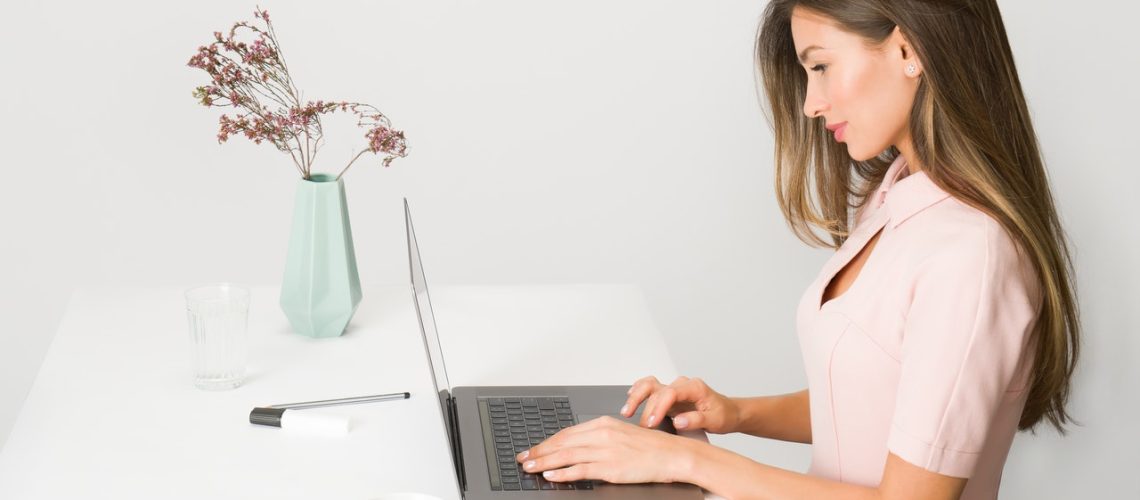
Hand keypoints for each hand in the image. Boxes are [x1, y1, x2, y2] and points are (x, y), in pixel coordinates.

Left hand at [516, 415, 695, 483]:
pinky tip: (551, 475)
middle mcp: (602, 434)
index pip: (567, 433)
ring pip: (566, 456)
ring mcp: (605, 451)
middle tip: (523, 458)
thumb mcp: (622, 434)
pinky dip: (563, 473)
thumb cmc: (651, 447)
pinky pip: (580, 470)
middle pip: (562, 443)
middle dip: (539, 451)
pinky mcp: (611, 467)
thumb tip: (578, 446)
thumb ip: (600, 438)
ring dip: (544, 462)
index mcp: (604, 424)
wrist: (673, 455)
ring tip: (529, 467)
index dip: (547, 441)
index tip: (534, 448)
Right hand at [622, 375, 739, 433]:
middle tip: (642, 427)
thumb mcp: (715, 420)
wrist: (729, 412)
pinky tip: (630, 399)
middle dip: (646, 408)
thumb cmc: (723, 415)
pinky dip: (638, 392)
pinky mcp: (668, 396)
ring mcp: (674, 389)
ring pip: (650, 385)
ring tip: (626, 411)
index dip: (659, 407)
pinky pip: (650, 388)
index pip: (670, 393)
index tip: (652, 423)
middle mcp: (682, 385)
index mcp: (694, 387)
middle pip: (657, 390)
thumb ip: (696, 420)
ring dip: (636, 396)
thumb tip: (678, 421)